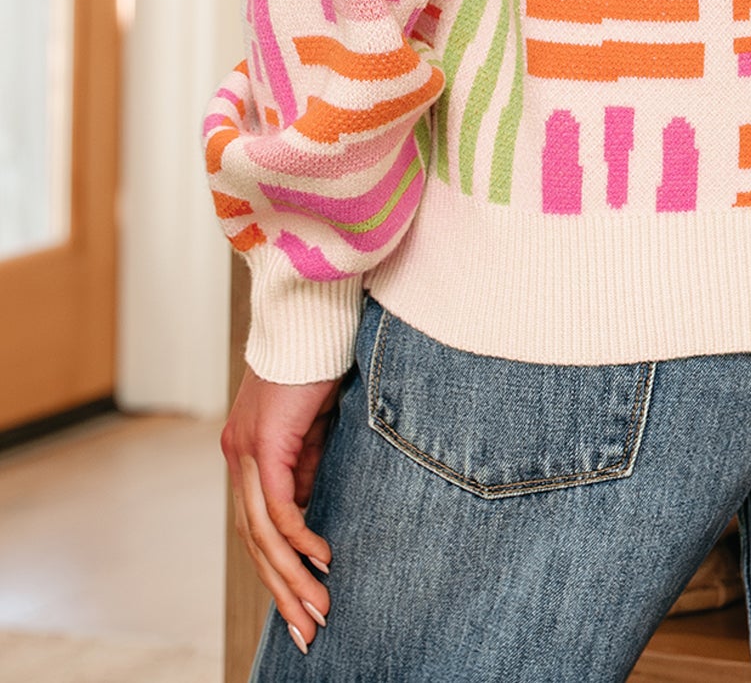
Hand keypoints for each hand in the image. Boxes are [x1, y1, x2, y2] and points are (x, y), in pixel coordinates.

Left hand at [222, 367, 342, 655]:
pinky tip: (321, 559)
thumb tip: (309, 511)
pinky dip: (299, 538)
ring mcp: (247, 450)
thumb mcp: (314, 425)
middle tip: (308, 631)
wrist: (310, 310)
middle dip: (283, 591)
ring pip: (263, 534)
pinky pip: (279, 505)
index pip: (257, 527)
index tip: (303, 604)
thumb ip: (307, 465)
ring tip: (317, 610)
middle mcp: (238, 456)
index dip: (278, 569)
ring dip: (292, 577)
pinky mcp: (265, 441)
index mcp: (247, 453)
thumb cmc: (317, 359)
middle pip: (255, 542)